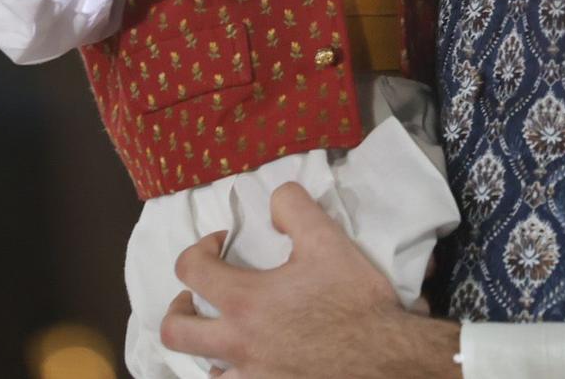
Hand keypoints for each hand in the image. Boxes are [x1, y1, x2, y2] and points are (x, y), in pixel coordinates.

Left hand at [159, 182, 459, 377]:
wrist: (390, 360)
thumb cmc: (357, 302)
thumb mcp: (328, 241)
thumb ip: (293, 208)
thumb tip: (273, 202)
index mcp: (245, 302)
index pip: (189, 269)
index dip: (199, 248)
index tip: (222, 245)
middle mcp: (237, 346)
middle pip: (174, 331)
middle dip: (179, 308)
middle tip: (200, 297)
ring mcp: (253, 378)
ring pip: (203, 371)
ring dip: (208, 350)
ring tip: (230, 336)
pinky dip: (238, 375)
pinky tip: (257, 364)